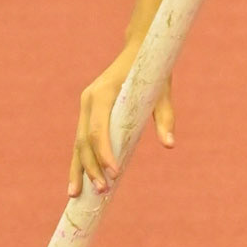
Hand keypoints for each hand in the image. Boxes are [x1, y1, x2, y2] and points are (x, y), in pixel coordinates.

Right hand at [70, 44, 175, 198]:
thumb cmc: (153, 73)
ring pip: (77, 143)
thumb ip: (165, 117)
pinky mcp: (88, 113)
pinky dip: (78, 162)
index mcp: (102, 93)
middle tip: (103, 191)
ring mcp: (85, 107)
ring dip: (79, 170)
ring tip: (77, 196)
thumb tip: (169, 145)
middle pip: (83, 140)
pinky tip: (76, 184)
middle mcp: (88, 100)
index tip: (115, 173)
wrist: (139, 50)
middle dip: (91, 167)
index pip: (97, 129)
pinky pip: (80, 141)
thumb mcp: (162, 93)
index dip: (104, 153)